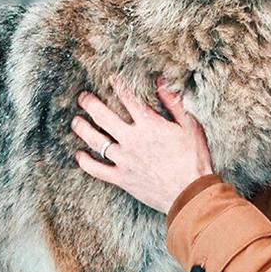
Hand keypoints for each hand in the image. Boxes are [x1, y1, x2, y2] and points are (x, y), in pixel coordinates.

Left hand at [71, 76, 213, 213]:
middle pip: (103, 117)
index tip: (111, 79)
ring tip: (76, 120)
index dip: (118, 85)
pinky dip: (85, 162)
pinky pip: (96, 169)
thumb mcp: (190, 126)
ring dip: (82, 129)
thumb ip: (173, 103)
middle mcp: (132, 140)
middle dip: (90, 104)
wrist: (190, 192)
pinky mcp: (121, 178)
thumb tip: (162, 82)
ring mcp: (124, 160)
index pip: (128, 98)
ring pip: (95, 141)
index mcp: (149, 125)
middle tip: (83, 97)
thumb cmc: (193, 158)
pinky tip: (79, 155)